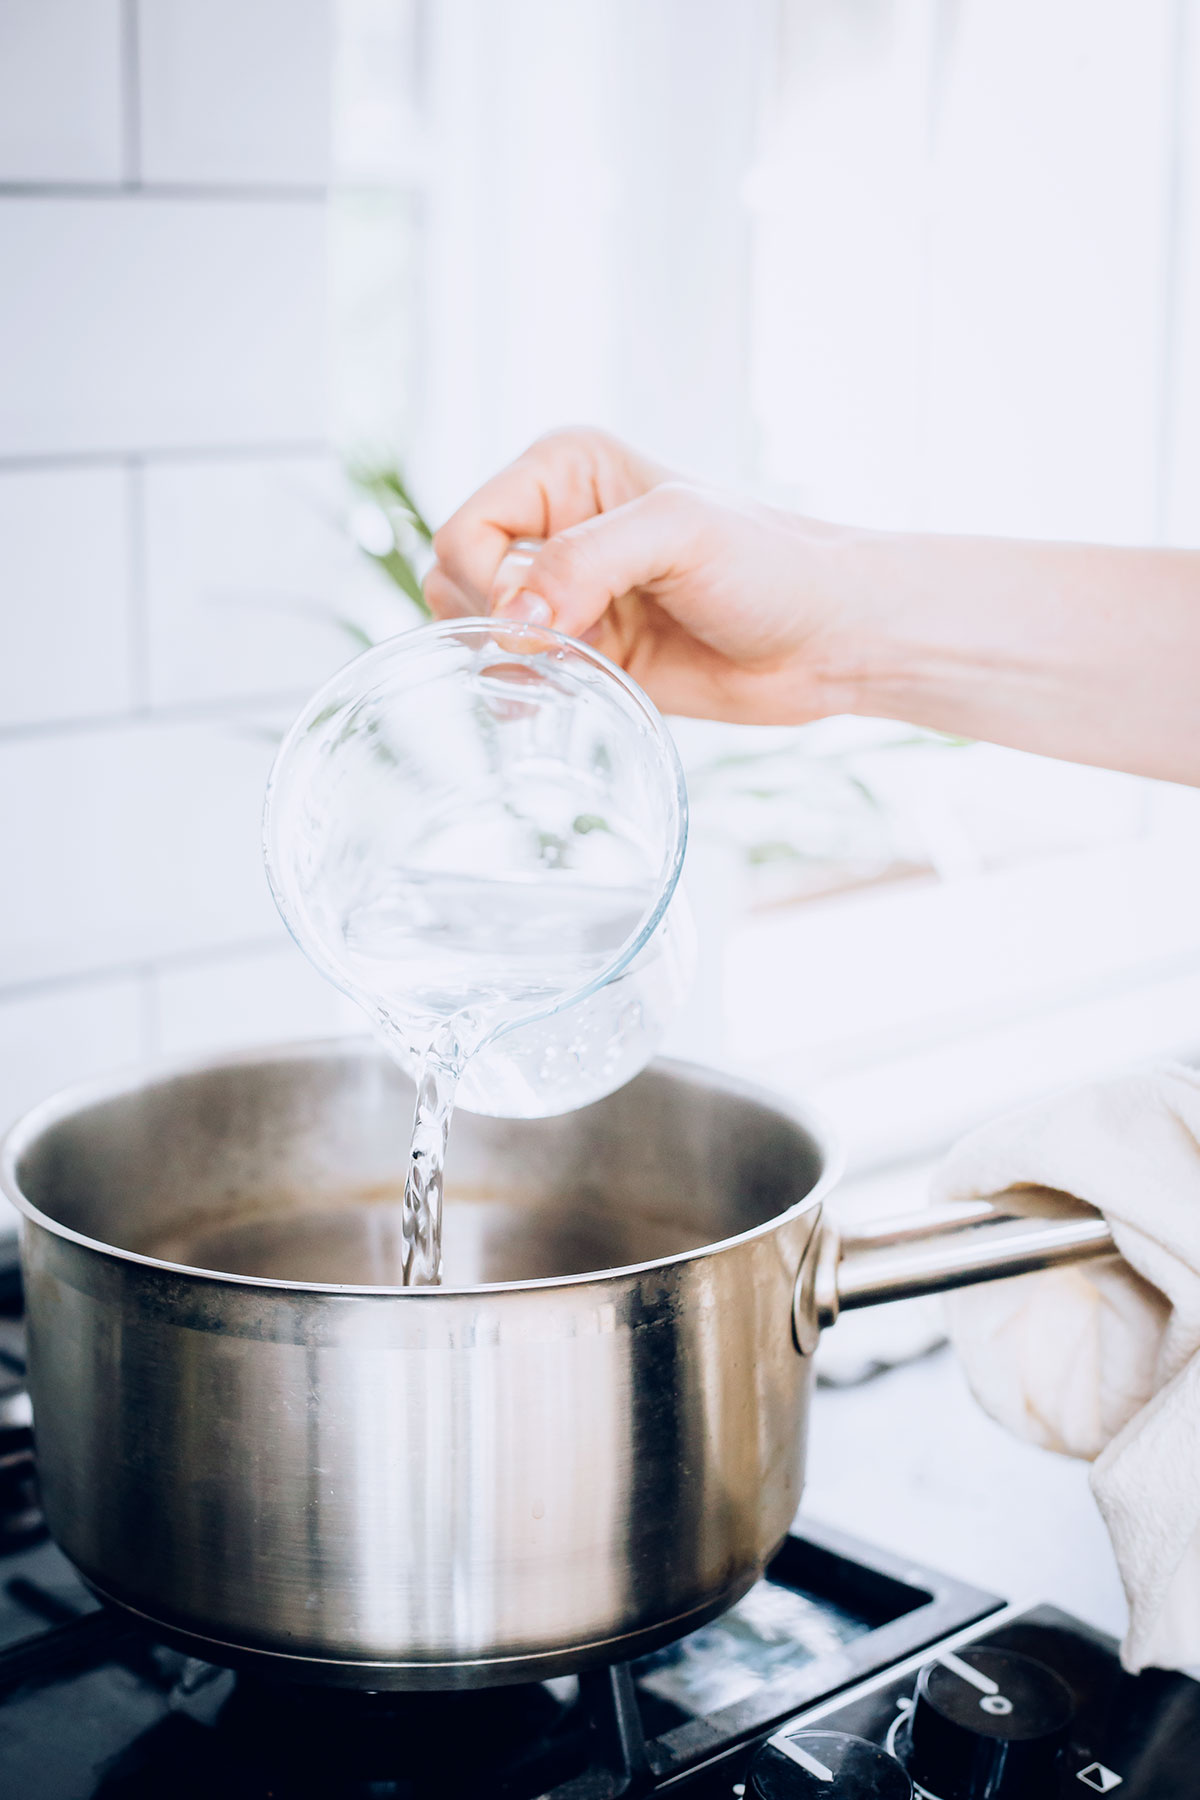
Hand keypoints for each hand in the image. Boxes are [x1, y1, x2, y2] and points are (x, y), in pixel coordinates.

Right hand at [425, 429, 860, 723]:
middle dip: (497, 624)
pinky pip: (515, 676)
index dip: (492, 584)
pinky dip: (523, 693)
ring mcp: (566, 594)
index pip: (466, 530)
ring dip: (510, 660)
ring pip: (478, 632)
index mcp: (563, 471)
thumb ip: (585, 562)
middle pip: (457, 582)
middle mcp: (554, 526)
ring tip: (582, 663)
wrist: (829, 638)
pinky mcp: (586, 653)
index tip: (551, 619)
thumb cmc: (771, 564)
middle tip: (571, 641)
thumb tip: (513, 622)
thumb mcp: (679, 533)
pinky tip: (566, 696)